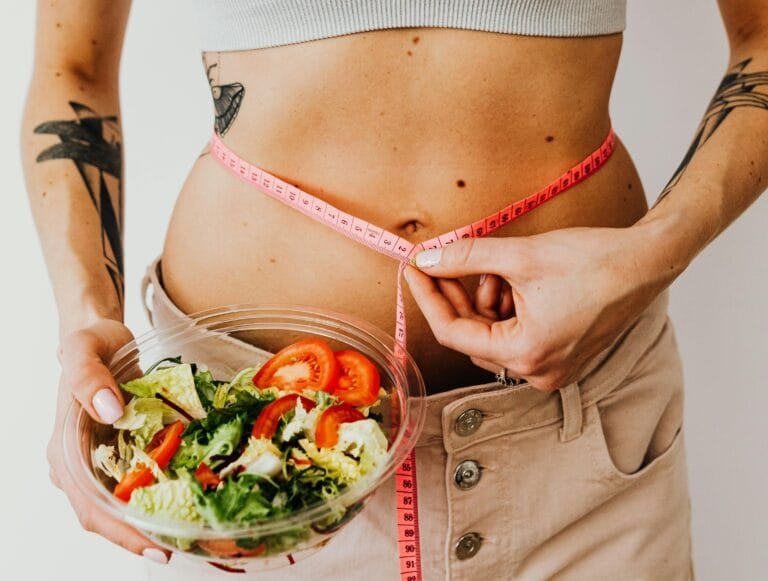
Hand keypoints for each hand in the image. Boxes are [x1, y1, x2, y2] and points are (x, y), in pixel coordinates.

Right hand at [48, 319, 170, 562]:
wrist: (101, 336)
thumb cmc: (90, 343)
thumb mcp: (84, 349)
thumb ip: (89, 378)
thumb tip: (108, 410)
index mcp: (65, 449)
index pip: (90, 506)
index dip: (122, 532)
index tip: (156, 546)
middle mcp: (79, 464)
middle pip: (106, 517)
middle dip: (141, 537)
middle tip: (183, 548)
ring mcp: (100, 461)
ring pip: (122, 506)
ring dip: (151, 523)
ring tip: (192, 536)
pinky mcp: (122, 452)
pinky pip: (138, 483)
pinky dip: (158, 497)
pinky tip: (187, 502)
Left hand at [404, 225, 672, 391]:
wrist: (648, 261)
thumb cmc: (594, 260)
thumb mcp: (519, 256)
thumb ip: (466, 259)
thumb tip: (426, 259)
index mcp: (526, 355)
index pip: (454, 334)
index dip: (428, 298)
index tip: (413, 269)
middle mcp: (537, 372)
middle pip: (473, 335)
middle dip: (458, 295)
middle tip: (443, 260)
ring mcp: (551, 367)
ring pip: (493, 333)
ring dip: (485, 298)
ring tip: (500, 266)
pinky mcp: (560, 354)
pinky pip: (515, 333)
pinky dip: (506, 306)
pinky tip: (515, 279)